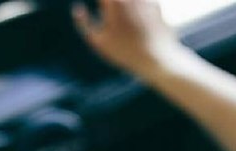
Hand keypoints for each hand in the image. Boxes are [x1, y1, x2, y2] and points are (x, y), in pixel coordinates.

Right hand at [73, 0, 187, 80]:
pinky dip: (138, 8)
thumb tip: (77, 8)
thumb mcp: (98, 42)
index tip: (98, 6)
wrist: (157, 59)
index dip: (100, 2)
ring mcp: (145, 0)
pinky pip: (144, 2)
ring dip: (123, 6)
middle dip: (108, 3)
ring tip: (125, 25)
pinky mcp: (157, 5)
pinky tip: (138, 23)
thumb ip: (83, 23)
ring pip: (130, 1)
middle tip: (105, 9)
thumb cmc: (125, 52)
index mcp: (113, 2)